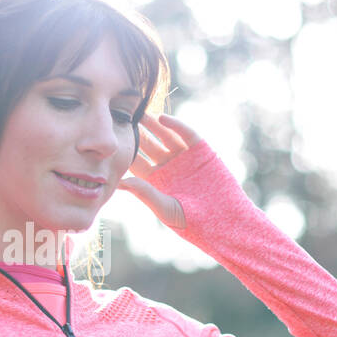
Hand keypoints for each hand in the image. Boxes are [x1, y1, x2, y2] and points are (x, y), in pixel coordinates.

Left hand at [116, 112, 199, 229]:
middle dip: (137, 133)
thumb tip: (120, 182)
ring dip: (153, 124)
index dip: (126, 151)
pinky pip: (186, 134)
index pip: (137, 162)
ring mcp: (185, 158)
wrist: (225, 223)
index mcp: (157, 182)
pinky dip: (176, 125)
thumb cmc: (193, 223)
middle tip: (122, 118)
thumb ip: (145, 192)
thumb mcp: (165, 208)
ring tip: (139, 113)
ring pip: (165, 136)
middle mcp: (169, 167)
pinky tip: (162, 119)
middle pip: (149, 145)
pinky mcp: (202, 151)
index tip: (111, 140)